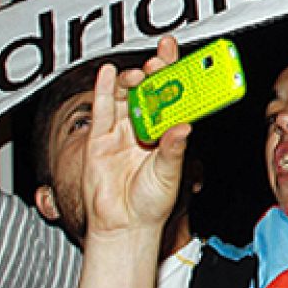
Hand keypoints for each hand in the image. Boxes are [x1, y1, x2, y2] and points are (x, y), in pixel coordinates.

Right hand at [82, 37, 186, 240]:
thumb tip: (184, 128)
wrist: (123, 226)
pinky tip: (108, 73)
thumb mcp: (168, 175)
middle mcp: (145, 130)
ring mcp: (122, 133)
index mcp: (167, 135)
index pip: (175, 100)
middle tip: (160, 62)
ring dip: (133, 81)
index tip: (187, 63)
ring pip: (127, 97)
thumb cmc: (151, 204)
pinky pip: (101, 110)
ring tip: (140, 73)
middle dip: (156, 74)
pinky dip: (103, 90)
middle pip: (150, 93)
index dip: (180, 81)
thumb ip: (173, 150)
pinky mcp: (99, 139)